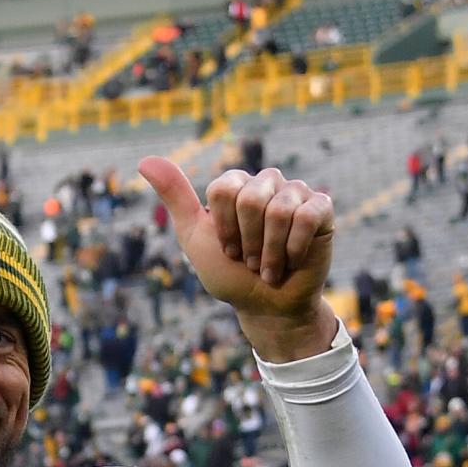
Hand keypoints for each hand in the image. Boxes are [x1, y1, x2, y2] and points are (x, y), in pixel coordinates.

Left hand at [138, 158, 337, 360]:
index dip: (223, 227)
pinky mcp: (322, 209)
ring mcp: (296, 194)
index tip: (227, 249)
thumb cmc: (229, 273)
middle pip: (251, 198)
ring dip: (269, 251)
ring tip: (269, 267)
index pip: (223, 188)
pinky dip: (294, 248)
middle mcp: (266, 183)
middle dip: (247, 241)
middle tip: (249, 260)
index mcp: (237, 185)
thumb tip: (145, 160)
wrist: (265, 305)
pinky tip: (292, 260)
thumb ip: (175, 198)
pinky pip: (308, 216)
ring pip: (279, 210)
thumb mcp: (195, 237)